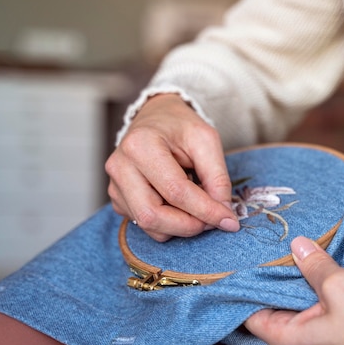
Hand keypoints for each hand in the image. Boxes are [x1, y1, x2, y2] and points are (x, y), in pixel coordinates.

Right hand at [105, 93, 239, 240]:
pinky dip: (168, 224)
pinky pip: (144, 224)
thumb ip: (217, 178)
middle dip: (188, 226)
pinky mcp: (117, 199)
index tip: (229, 221)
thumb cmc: (181, 127)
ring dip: (179, 226)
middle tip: (213, 221)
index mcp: (141, 146)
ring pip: (147, 225)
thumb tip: (224, 215)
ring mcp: (114, 185)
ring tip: (197, 206)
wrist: (156, 118)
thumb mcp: (207, 141)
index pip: (175, 191)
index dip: (205, 211)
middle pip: (152, 215)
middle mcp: (120, 167)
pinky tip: (179, 204)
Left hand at [245, 236, 343, 344]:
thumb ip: (313, 264)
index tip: (244, 260)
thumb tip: (297, 245)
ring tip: (290, 249)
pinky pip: (315, 302)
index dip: (246, 286)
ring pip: (295, 301)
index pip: (251, 313)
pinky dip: (312, 283)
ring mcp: (317, 333)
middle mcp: (298, 340)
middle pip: (273, 304)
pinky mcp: (335, 324)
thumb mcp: (338, 285)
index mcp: (288, 338)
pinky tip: (314, 262)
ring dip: (295, 278)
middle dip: (272, 276)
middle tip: (269, 246)